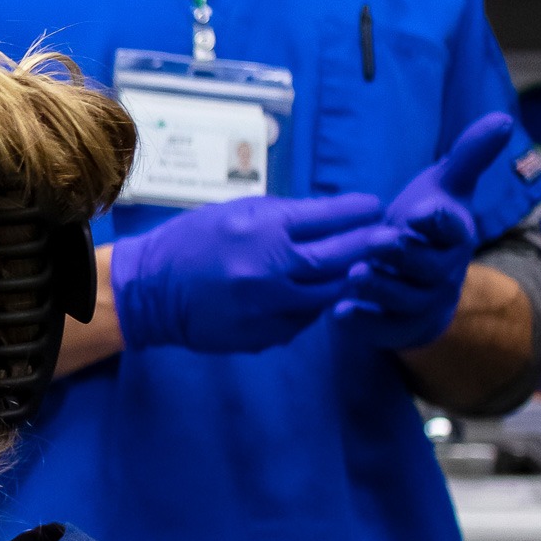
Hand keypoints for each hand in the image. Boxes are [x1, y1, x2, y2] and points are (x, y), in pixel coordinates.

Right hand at [112, 193, 402, 352]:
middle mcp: (271, 270)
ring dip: (348, 280)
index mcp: (264, 231)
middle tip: (392, 238)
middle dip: (371, 245)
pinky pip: (304, 321)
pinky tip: (314, 295)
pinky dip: (314, 307)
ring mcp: (268, 308)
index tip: (375, 205)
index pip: (331, 218)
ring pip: (329, 295)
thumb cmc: (191, 242)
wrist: (148, 292)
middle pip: (342, 258)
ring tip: (362, 268)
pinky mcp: (262, 335)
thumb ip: (286, 216)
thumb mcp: (237, 212)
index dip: (360, 210)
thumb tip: (332, 215)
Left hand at [335, 112, 514, 350]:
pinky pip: (382, 329)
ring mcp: (421, 302)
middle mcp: (443, 272)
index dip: (438, 220)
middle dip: (403, 254)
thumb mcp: (444, 188)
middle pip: (428, 266)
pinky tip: (338, 312)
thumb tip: (502, 118)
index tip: (420, 211)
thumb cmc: (424, 225)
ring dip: (381, 287)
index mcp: (454, 236)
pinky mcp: (397, 327)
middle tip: (377, 242)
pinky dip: (362, 322)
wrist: (413, 275)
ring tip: (355, 274)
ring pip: (403, 298)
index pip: (453, 228)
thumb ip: (468, 157)